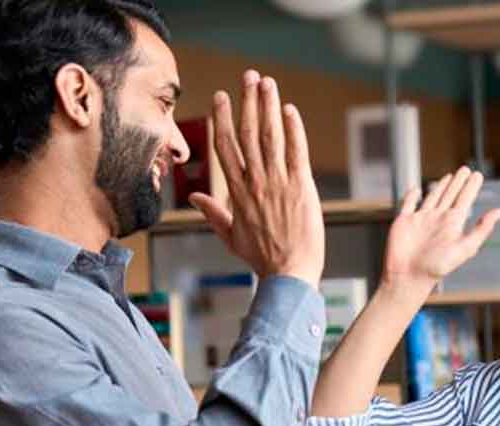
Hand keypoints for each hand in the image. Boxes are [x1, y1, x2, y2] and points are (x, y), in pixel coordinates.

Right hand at [189, 70, 324, 287]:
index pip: (225, 147)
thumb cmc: (262, 258)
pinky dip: (293, 129)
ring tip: (267, 82)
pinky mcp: (302, 187)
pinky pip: (296, 152)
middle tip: (249, 76)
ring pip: (269, 137)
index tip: (221, 96)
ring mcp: (278, 183)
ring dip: (268, 106)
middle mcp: (254, 183)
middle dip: (247, 102)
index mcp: (236, 192)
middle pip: (247, 133)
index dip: (221, 119)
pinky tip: (289, 110)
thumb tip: (197, 196)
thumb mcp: (231, 236)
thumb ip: (213, 213)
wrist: (288, 274)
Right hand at [380, 166, 499, 298]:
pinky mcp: (404, 221)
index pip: (465, 199)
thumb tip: (499, 212)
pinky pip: (408, 204)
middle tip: (466, 169)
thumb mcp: (465, 248)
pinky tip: (417, 189)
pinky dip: (412, 196)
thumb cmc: (437, 267)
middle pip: (451, 195)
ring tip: (449, 176)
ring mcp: (421, 220)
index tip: (478, 174)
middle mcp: (438, 219)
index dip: (472, 186)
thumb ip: (481, 230)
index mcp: (453, 224)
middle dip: (458, 182)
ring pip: (433, 197)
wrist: (409, 277)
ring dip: (441, 186)